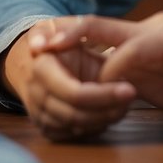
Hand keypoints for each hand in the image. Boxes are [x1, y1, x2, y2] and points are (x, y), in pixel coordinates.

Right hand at [3, 18, 135, 140]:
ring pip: (78, 128)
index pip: (75, 94)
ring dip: (105, 118)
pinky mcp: (47, 129)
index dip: (105, 95)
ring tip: (124, 103)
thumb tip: (38, 44)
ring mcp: (39, 115)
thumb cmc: (53, 42)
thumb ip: (62, 31)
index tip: (130, 88)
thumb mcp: (58, 27)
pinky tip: (108, 112)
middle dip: (109, 109)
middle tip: (132, 98)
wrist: (30, 62)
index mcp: (41, 69)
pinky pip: (75, 135)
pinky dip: (95, 126)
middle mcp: (36, 96)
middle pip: (78, 115)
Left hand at [32, 12, 162, 119]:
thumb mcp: (159, 82)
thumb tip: (99, 86)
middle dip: (59, 32)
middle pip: (93, 22)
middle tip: (33, 43)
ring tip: (51, 57)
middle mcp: (148, 26)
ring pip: (106, 31)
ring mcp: (160, 31)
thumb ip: (131, 78)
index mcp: (143, 34)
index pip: (96, 29)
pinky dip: (113, 68)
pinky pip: (132, 52)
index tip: (39, 44)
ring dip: (77, 49)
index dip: (65, 34)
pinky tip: (105, 83)